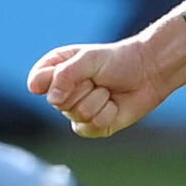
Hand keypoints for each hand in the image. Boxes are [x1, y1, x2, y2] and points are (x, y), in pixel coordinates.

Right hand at [29, 37, 168, 137]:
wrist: (148, 71)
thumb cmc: (118, 60)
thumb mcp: (88, 59)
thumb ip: (65, 75)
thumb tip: (53, 98)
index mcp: (56, 71)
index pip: (37, 82)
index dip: (53, 80)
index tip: (76, 69)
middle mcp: (62, 93)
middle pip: (58, 102)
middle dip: (84, 88)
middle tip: (99, 78)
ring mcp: (77, 112)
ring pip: (77, 114)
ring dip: (98, 100)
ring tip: (108, 90)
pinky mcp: (94, 127)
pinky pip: (92, 127)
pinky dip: (107, 113)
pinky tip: (114, 104)